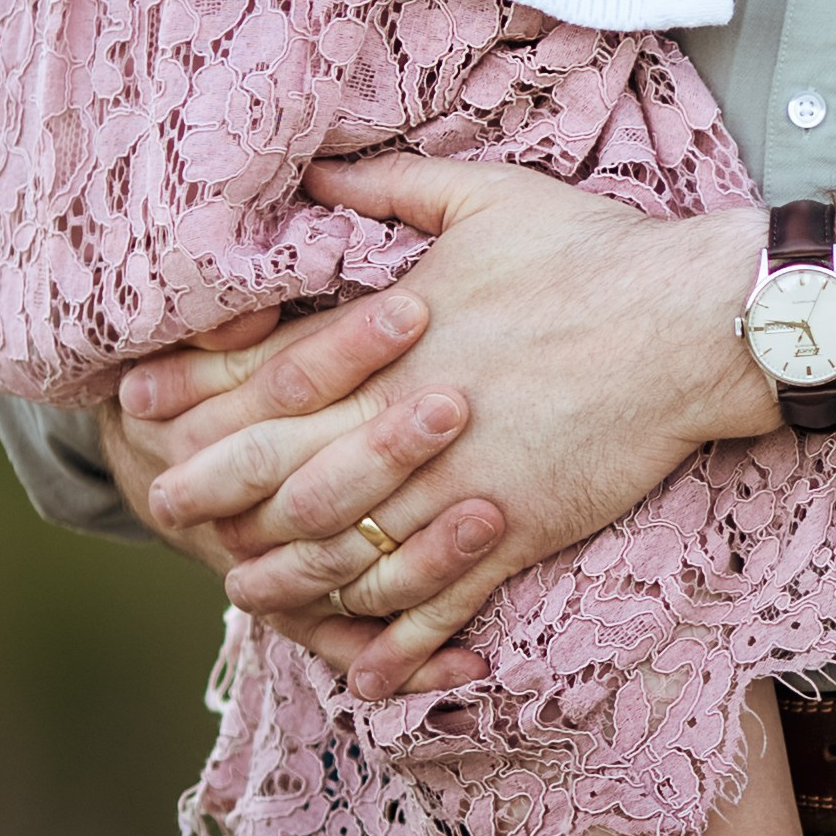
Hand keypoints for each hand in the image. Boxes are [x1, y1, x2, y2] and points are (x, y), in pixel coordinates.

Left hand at [140, 161, 773, 699]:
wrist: (691, 322)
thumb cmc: (592, 250)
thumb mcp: (485, 195)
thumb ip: (390, 188)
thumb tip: (317, 169)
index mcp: (397, 337)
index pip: (274, 375)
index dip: (202, 393)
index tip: (144, 406)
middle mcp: (413, 417)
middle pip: (289, 471)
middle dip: (217, 493)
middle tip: (165, 509)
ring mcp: (461, 484)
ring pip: (351, 550)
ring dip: (289, 577)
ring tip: (242, 591)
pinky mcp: (515, 529)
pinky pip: (440, 599)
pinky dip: (396, 637)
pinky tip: (364, 666)